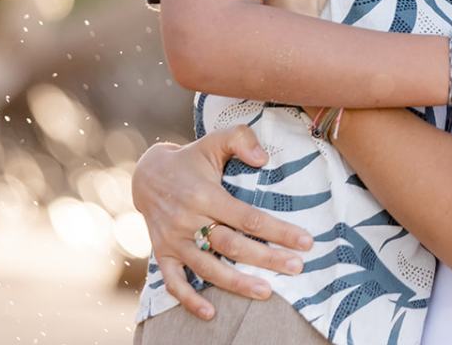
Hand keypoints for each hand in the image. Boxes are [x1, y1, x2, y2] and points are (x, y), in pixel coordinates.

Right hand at [132, 126, 312, 319]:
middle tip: (297, 267)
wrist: (147, 175)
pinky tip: (211, 313)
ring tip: (267, 292)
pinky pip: (173, 282)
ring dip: (237, 283)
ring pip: (208, 268)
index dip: (278, 231)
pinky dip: (189, 300)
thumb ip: (241, 139)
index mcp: (205, 195)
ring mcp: (174, 240)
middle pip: (232, 246)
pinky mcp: (163, 253)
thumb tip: (264, 159)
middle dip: (267, 258)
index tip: (305, 242)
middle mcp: (188, 220)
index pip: (247, 217)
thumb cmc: (192, 159)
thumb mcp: (215, 139)